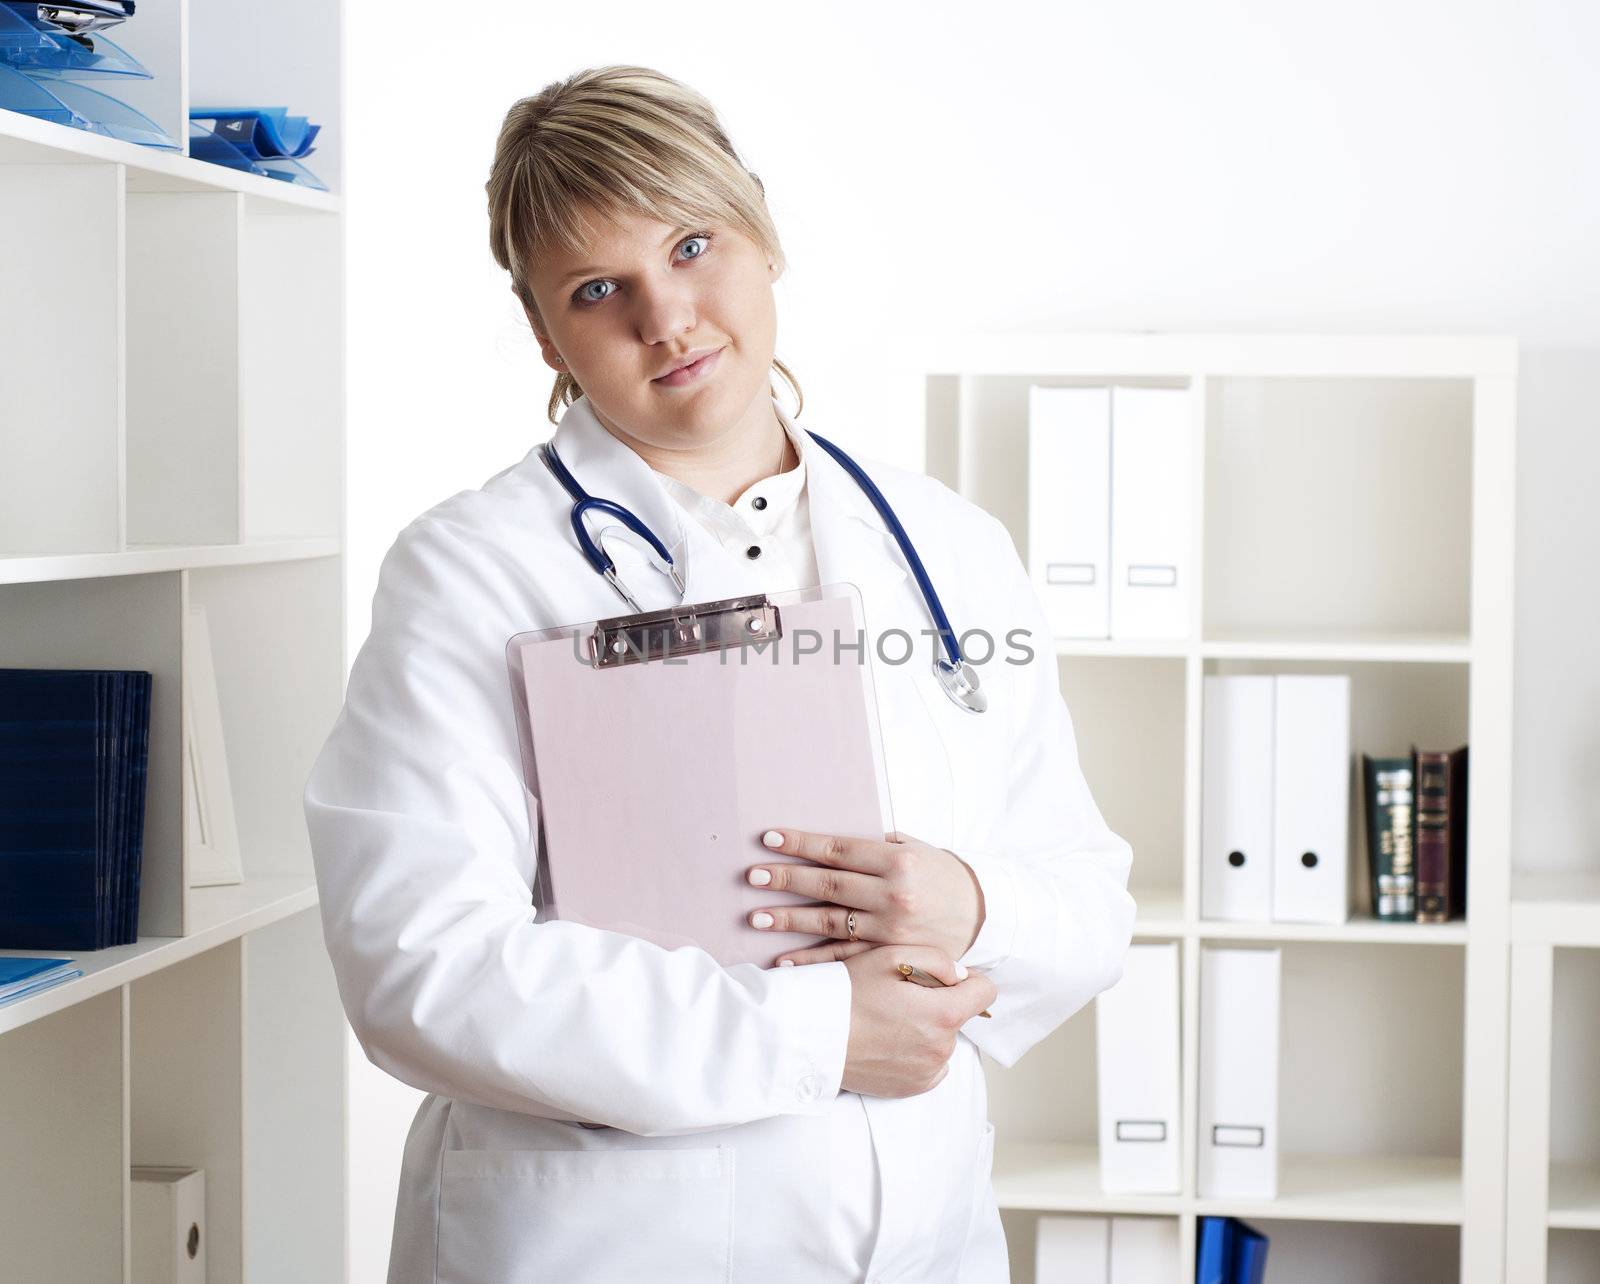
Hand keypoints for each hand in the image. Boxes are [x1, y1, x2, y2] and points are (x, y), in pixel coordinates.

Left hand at [746, 827, 985, 966]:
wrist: (982, 915)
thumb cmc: (942, 874)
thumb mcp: (916, 848)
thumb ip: (876, 844)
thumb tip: (830, 840)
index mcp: (897, 861)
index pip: (839, 850)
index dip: (802, 844)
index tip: (770, 839)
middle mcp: (893, 895)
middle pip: (828, 886)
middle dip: (786, 880)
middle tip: (752, 876)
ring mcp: (890, 930)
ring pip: (830, 923)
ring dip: (790, 920)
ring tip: (756, 917)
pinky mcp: (890, 956)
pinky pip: (844, 958)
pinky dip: (812, 960)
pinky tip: (784, 960)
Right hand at [840, 945, 997, 1096]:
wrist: (812, 1035)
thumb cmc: (849, 991)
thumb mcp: (891, 956)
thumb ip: (938, 960)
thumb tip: (960, 976)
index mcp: (943, 1013)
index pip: (986, 992)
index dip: (968, 981)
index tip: (943, 979)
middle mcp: (943, 1048)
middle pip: (960, 1017)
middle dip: (939, 1004)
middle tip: (900, 998)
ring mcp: (929, 1072)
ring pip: (943, 1040)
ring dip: (926, 1029)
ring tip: (888, 1021)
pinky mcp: (913, 1088)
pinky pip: (930, 1065)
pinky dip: (916, 1053)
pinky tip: (888, 1042)